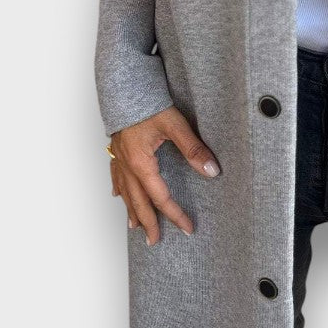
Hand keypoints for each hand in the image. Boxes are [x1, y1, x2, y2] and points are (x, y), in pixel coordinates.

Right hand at [107, 106, 220, 243]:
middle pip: (138, 202)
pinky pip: (115, 175)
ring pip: (124, 192)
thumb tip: (212, 171)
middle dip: (148, 223)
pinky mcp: (117, 149)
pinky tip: (117, 194)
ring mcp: (119, 158)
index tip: (187, 227)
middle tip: (155, 241)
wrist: (125, 86)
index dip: (174, 214)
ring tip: (135, 228)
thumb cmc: (148, 103)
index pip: (160, 198)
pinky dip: (119, 189)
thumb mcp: (175, 125)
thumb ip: (194, 149)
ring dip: (131, 211)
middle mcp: (126, 165)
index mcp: (141, 163)